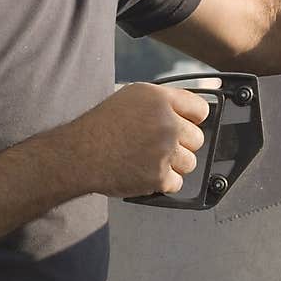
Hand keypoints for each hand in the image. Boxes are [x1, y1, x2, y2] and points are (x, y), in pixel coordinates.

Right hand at [65, 83, 211, 197]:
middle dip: (181, 144)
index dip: (192, 119)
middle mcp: (166, 123)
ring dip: (174, 164)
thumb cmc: (100, 126)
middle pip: (197, 139)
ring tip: (150, 159)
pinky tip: (145, 172)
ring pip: (190, 163)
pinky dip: (163, 182)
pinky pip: (176, 183)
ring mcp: (164, 151)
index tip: (185, 125)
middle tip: (159, 146)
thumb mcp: (131, 98)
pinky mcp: (159, 176)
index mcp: (160, 99)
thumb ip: (161, 102)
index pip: (200, 109)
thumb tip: (186, 112)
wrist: (79, 154)